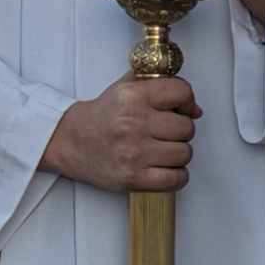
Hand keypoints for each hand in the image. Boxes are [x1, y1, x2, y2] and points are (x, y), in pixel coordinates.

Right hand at [37, 68, 204, 192]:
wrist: (70, 141)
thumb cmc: (102, 116)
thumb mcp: (125, 87)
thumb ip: (159, 85)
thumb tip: (195, 109)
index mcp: (133, 96)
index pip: (181, 92)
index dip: (187, 101)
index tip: (181, 108)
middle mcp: (134, 123)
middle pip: (187, 127)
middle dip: (181, 130)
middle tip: (167, 133)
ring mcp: (134, 153)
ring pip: (184, 153)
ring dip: (178, 153)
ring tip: (162, 150)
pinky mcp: (133, 178)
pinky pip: (176, 179)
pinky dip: (176, 176)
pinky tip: (164, 168)